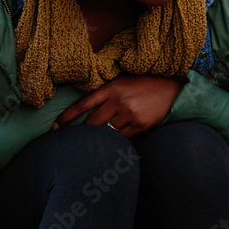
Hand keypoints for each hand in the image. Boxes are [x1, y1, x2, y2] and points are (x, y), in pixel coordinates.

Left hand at [53, 75, 183, 136]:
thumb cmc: (145, 86)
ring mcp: (129, 114)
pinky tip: (110, 145)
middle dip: (80, 133)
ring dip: (98, 139)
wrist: (173, 92)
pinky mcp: (139, 125)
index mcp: (112, 88)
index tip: (56, 127)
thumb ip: (106, 94)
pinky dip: (115, 141)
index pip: (83, 104)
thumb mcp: (123, 83)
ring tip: (90, 145)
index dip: (66, 117)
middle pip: (92, 123)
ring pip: (106, 132)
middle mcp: (119, 101)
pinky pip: (121, 138)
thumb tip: (85, 110)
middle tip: (71, 141)